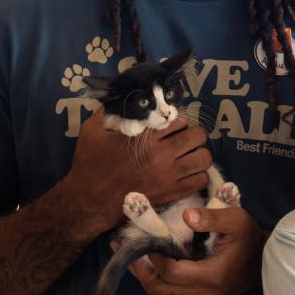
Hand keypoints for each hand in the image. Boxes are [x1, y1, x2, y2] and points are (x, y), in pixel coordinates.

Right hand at [65, 114, 212, 235]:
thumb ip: (109, 110)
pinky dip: (198, 175)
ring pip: (204, 158)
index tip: (172, 125)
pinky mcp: (173, 193)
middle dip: (193, 134)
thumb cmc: (91, 163)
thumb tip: (120, 94)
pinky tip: (187, 173)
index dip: (178, 120)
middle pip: (198, 136)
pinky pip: (201, 180)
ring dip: (198, 154)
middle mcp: (163, 155)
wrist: (91, 200)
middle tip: (183, 139)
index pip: (180, 120)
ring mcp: (170, 176)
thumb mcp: (93, 129)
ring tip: (188, 155)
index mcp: (146, 137)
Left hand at [125, 206, 265, 294]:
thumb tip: (186, 215)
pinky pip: (170, 290)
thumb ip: (211, 218)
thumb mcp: (236, 220)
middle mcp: (202, 294)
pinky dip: (156, 275)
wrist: (264, 261)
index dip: (153, 256)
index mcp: (211, 277)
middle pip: (159, 288)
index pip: (171, 272)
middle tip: (122, 247)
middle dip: (138, 268)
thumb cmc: (249, 238)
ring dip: (144, 272)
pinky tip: (149, 257)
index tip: (142, 237)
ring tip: (129, 250)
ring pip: (161, 291)